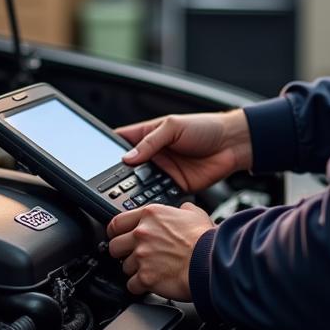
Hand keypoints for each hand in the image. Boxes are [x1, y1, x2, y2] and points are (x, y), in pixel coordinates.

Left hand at [106, 202, 213, 298]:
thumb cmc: (205, 240)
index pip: (116, 222)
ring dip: (135, 270)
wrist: (211, 262)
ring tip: (150, 270)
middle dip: (122, 253)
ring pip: (124, 267)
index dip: (116, 232)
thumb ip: (182, 210)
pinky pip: (132, 285)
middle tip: (134, 256)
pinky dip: (140, 287)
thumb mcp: (194, 214)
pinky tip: (150, 284)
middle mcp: (142, 234)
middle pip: (114, 246)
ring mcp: (142, 256)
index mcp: (151, 215)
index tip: (118, 237)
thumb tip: (182, 209)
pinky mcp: (145, 277)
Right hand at [116, 109, 251, 191]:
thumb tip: (128, 157)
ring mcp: (163, 172)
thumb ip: (150, 142)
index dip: (107, 151)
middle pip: (127, 169)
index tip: (96, 161)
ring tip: (126, 196)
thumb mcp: (174, 126)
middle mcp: (153, 155)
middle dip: (118, 177)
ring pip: (140, 185)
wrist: (233, 144)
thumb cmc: (205, 127)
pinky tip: (148, 202)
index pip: (120, 143)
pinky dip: (153, 200)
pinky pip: (159, 196)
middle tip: (110, 184)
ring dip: (135, 190)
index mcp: (148, 136)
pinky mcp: (175, 186)